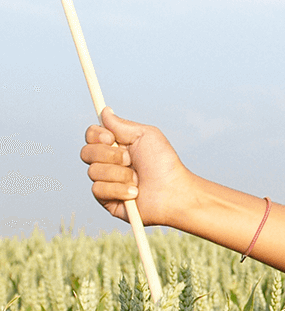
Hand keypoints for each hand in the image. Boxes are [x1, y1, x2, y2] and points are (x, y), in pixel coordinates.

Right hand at [80, 108, 193, 225]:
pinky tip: (134, 193)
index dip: (97, 136)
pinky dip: (118, 189)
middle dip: (110, 156)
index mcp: (116, 146)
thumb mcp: (145, 136)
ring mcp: (106, 181)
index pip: (91, 135)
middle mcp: (108, 162)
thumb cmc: (164, 164)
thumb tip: (105, 111)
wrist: (173, 192)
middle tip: (130, 160)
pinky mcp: (107, 199)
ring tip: (137, 179)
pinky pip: (98, 189)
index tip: (111, 138)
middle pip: (86, 152)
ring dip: (119, 174)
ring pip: (93, 171)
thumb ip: (121, 124)